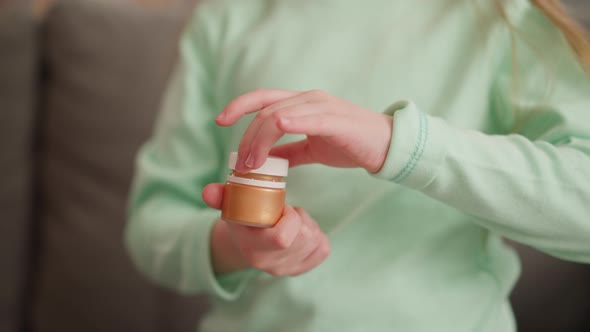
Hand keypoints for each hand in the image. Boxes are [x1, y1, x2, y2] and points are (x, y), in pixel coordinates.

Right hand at [202, 183, 330, 275]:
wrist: (247, 244)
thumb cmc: (241, 219)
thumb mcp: (229, 207)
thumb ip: (219, 196)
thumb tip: (207, 191)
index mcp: (253, 250)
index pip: (282, 239)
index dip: (290, 218)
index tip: (283, 207)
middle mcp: (271, 265)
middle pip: (304, 237)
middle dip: (300, 218)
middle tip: (288, 211)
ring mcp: (288, 269)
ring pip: (315, 240)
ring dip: (308, 224)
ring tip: (293, 220)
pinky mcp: (304, 268)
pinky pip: (323, 248)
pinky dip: (318, 235)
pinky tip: (301, 231)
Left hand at [215, 89, 392, 172]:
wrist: (386, 146)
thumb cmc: (350, 144)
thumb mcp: (312, 149)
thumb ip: (290, 152)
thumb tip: (267, 160)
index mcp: (301, 104)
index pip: (263, 99)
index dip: (239, 106)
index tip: (220, 120)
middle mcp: (308, 100)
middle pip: (265, 111)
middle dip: (247, 137)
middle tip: (240, 165)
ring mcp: (321, 107)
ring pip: (278, 116)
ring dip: (260, 140)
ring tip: (252, 165)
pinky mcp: (334, 119)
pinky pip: (307, 117)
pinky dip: (290, 121)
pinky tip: (277, 129)